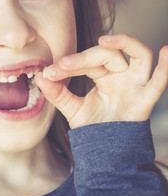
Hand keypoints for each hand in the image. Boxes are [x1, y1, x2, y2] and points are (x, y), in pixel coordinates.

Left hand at [35, 34, 167, 128]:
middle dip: (84, 57)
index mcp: (105, 75)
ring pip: (140, 54)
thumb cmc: (94, 128)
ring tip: (104, 40)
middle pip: (109, 54)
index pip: (89, 60)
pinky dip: (166, 67)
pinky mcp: (145, 101)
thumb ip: (58, 94)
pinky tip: (166, 51)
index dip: (70, 64)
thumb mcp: (72, 109)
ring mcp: (136, 86)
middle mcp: (122, 76)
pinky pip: (159, 82)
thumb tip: (39, 76)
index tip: (49, 72)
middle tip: (62, 65)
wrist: (105, 156)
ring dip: (125, 42)